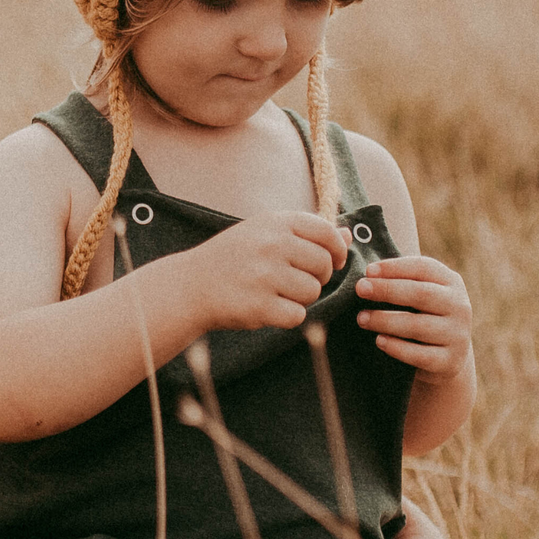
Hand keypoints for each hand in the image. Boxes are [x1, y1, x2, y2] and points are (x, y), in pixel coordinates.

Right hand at [181, 212, 348, 333]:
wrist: (190, 285)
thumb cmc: (233, 257)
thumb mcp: (265, 232)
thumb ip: (306, 233)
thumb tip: (348, 235)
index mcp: (276, 222)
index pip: (327, 232)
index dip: (337, 250)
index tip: (334, 261)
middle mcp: (272, 244)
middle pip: (324, 265)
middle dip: (318, 278)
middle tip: (297, 281)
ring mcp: (265, 275)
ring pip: (313, 292)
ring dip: (302, 298)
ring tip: (278, 293)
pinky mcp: (260, 306)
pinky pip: (298, 315)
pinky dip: (288, 316)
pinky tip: (268, 308)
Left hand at [355, 255, 472, 381]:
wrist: (448, 357)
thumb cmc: (424, 315)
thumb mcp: (420, 294)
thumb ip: (401, 280)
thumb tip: (368, 275)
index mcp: (452, 283)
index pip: (423, 268)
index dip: (395, 267)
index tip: (368, 270)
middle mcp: (460, 306)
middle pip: (421, 294)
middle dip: (387, 290)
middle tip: (360, 288)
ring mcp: (457, 335)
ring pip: (418, 325)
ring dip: (385, 320)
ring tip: (361, 318)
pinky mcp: (450, 362)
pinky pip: (420, 355)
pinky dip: (397, 347)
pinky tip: (379, 341)